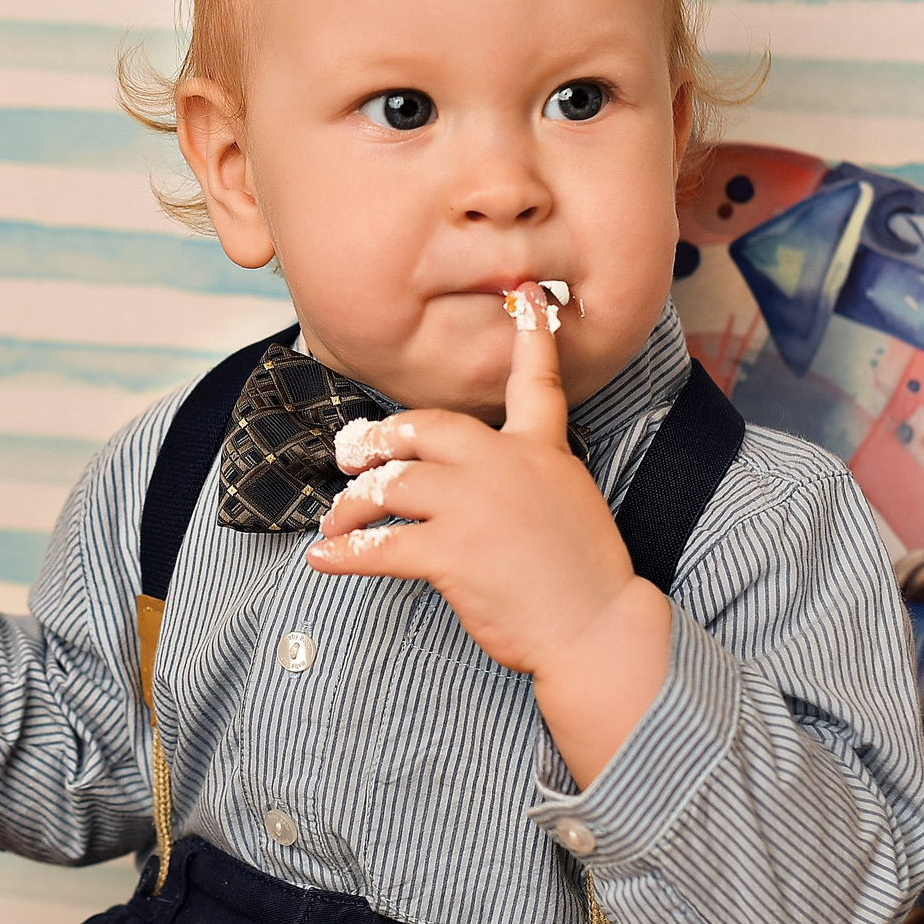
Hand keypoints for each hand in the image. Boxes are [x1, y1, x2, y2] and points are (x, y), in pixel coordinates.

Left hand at [305, 284, 671, 784]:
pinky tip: (323, 559)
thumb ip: (525, 471)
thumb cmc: (582, 577)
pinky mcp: (452, 551)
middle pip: (422, 429)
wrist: (599, 628)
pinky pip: (380, 545)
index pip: (535, 382)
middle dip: (377, 442)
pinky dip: (344, 554)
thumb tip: (470, 472)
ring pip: (390, 485)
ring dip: (352, 505)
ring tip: (336, 522)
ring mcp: (475, 506)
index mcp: (540, 450)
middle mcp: (505, 465)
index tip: (525, 295)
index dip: (531, 336)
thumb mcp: (568, 499)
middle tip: (350, 455)